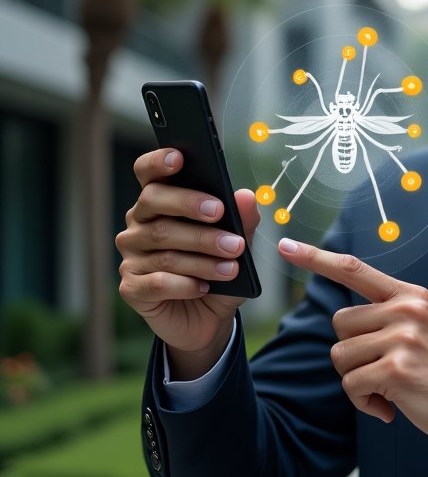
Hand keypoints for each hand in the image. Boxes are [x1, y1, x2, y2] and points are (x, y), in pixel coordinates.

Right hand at [116, 148, 259, 377]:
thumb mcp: (238, 243)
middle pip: (155, 203)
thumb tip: (246, 197)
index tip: (180, 158)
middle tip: (222, 214)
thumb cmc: (218, 270)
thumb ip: (242, 220)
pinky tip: (204, 287)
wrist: (209, 318)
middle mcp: (138, 225)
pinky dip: (185, 283)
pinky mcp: (131, 288)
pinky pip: (156, 282)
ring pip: (164, 247)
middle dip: (191, 206)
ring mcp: (131, 256)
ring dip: (202, 254)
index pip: (148, 173)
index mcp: (160, 203)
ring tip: (233, 263)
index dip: (159, 162)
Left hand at [278, 239, 427, 466]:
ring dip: (358, 381)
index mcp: (412, 296)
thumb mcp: (427, 329)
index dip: (316, 258)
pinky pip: (352, 385)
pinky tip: (392, 406)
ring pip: (341, 356)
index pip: (354, 269)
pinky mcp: (396, 369)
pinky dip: (365, 402)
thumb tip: (346, 326)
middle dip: (352, 353)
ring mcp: (402, 337)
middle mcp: (406, 309)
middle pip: (339, 324)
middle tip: (383, 371)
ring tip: (391, 389)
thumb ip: (392, 317)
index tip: (287, 246)